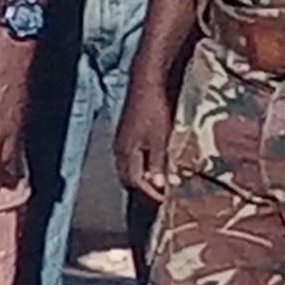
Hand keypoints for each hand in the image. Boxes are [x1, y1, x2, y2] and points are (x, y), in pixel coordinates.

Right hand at [113, 81, 173, 205]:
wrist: (145, 84)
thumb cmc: (154, 110)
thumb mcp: (160, 138)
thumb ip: (158, 163)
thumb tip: (158, 185)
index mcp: (126, 152)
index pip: (135, 182)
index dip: (150, 192)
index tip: (164, 200)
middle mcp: (119, 149)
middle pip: (127, 178)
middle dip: (143, 189)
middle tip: (161, 194)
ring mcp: (121, 141)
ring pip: (128, 168)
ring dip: (142, 178)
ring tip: (159, 182)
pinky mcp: (126, 134)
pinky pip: (130, 158)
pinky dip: (141, 166)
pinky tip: (154, 164)